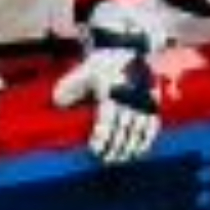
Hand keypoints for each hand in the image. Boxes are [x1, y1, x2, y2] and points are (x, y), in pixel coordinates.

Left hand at [53, 42, 159, 164]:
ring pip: (138, 132)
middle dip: (114, 149)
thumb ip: (68, 87)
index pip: (106, 123)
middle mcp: (129, 99)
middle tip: (105, 161)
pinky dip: (146, 141)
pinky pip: (152, 127)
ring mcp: (143, 102)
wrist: (126, 48)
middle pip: (123, 132)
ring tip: (119, 159)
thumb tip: (57, 104)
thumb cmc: (100, 63)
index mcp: (110, 93)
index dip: (101, 139)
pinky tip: (138, 151)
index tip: (94, 151)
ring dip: (129, 148)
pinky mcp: (153, 102)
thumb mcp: (82, 72)